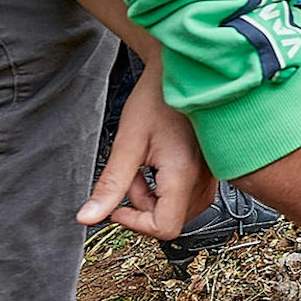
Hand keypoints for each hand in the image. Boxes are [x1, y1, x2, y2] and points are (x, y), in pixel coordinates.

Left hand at [77, 63, 216, 238]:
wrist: (181, 73)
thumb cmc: (157, 98)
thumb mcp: (127, 143)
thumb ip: (110, 185)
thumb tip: (89, 217)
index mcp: (185, 174)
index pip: (165, 228)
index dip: (136, 222)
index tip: (117, 205)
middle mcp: (204, 178)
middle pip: (170, 220)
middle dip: (144, 205)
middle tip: (133, 174)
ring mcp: (211, 174)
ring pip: (179, 209)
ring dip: (156, 196)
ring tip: (147, 165)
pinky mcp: (210, 168)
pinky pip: (188, 194)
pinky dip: (169, 186)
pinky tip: (161, 162)